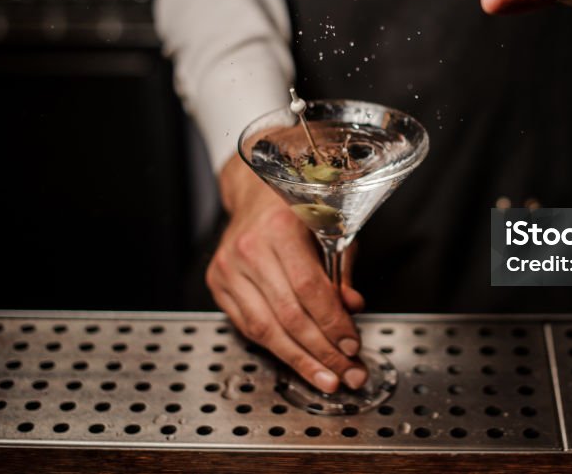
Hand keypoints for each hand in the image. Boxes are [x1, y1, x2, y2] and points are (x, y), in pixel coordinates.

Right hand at [207, 157, 366, 392]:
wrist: (255, 193)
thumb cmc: (298, 208)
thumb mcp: (331, 229)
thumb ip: (341, 270)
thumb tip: (352, 307)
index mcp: (281, 228)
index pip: (309, 289)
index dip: (333, 323)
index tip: (353, 345)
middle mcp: (249, 248)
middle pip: (288, 315)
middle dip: (322, 351)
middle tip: (347, 372)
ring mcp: (228, 267)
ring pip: (266, 328)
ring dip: (300, 360)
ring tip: (326, 378)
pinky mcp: (218, 283)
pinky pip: (248, 326)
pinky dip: (276, 348)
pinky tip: (298, 361)